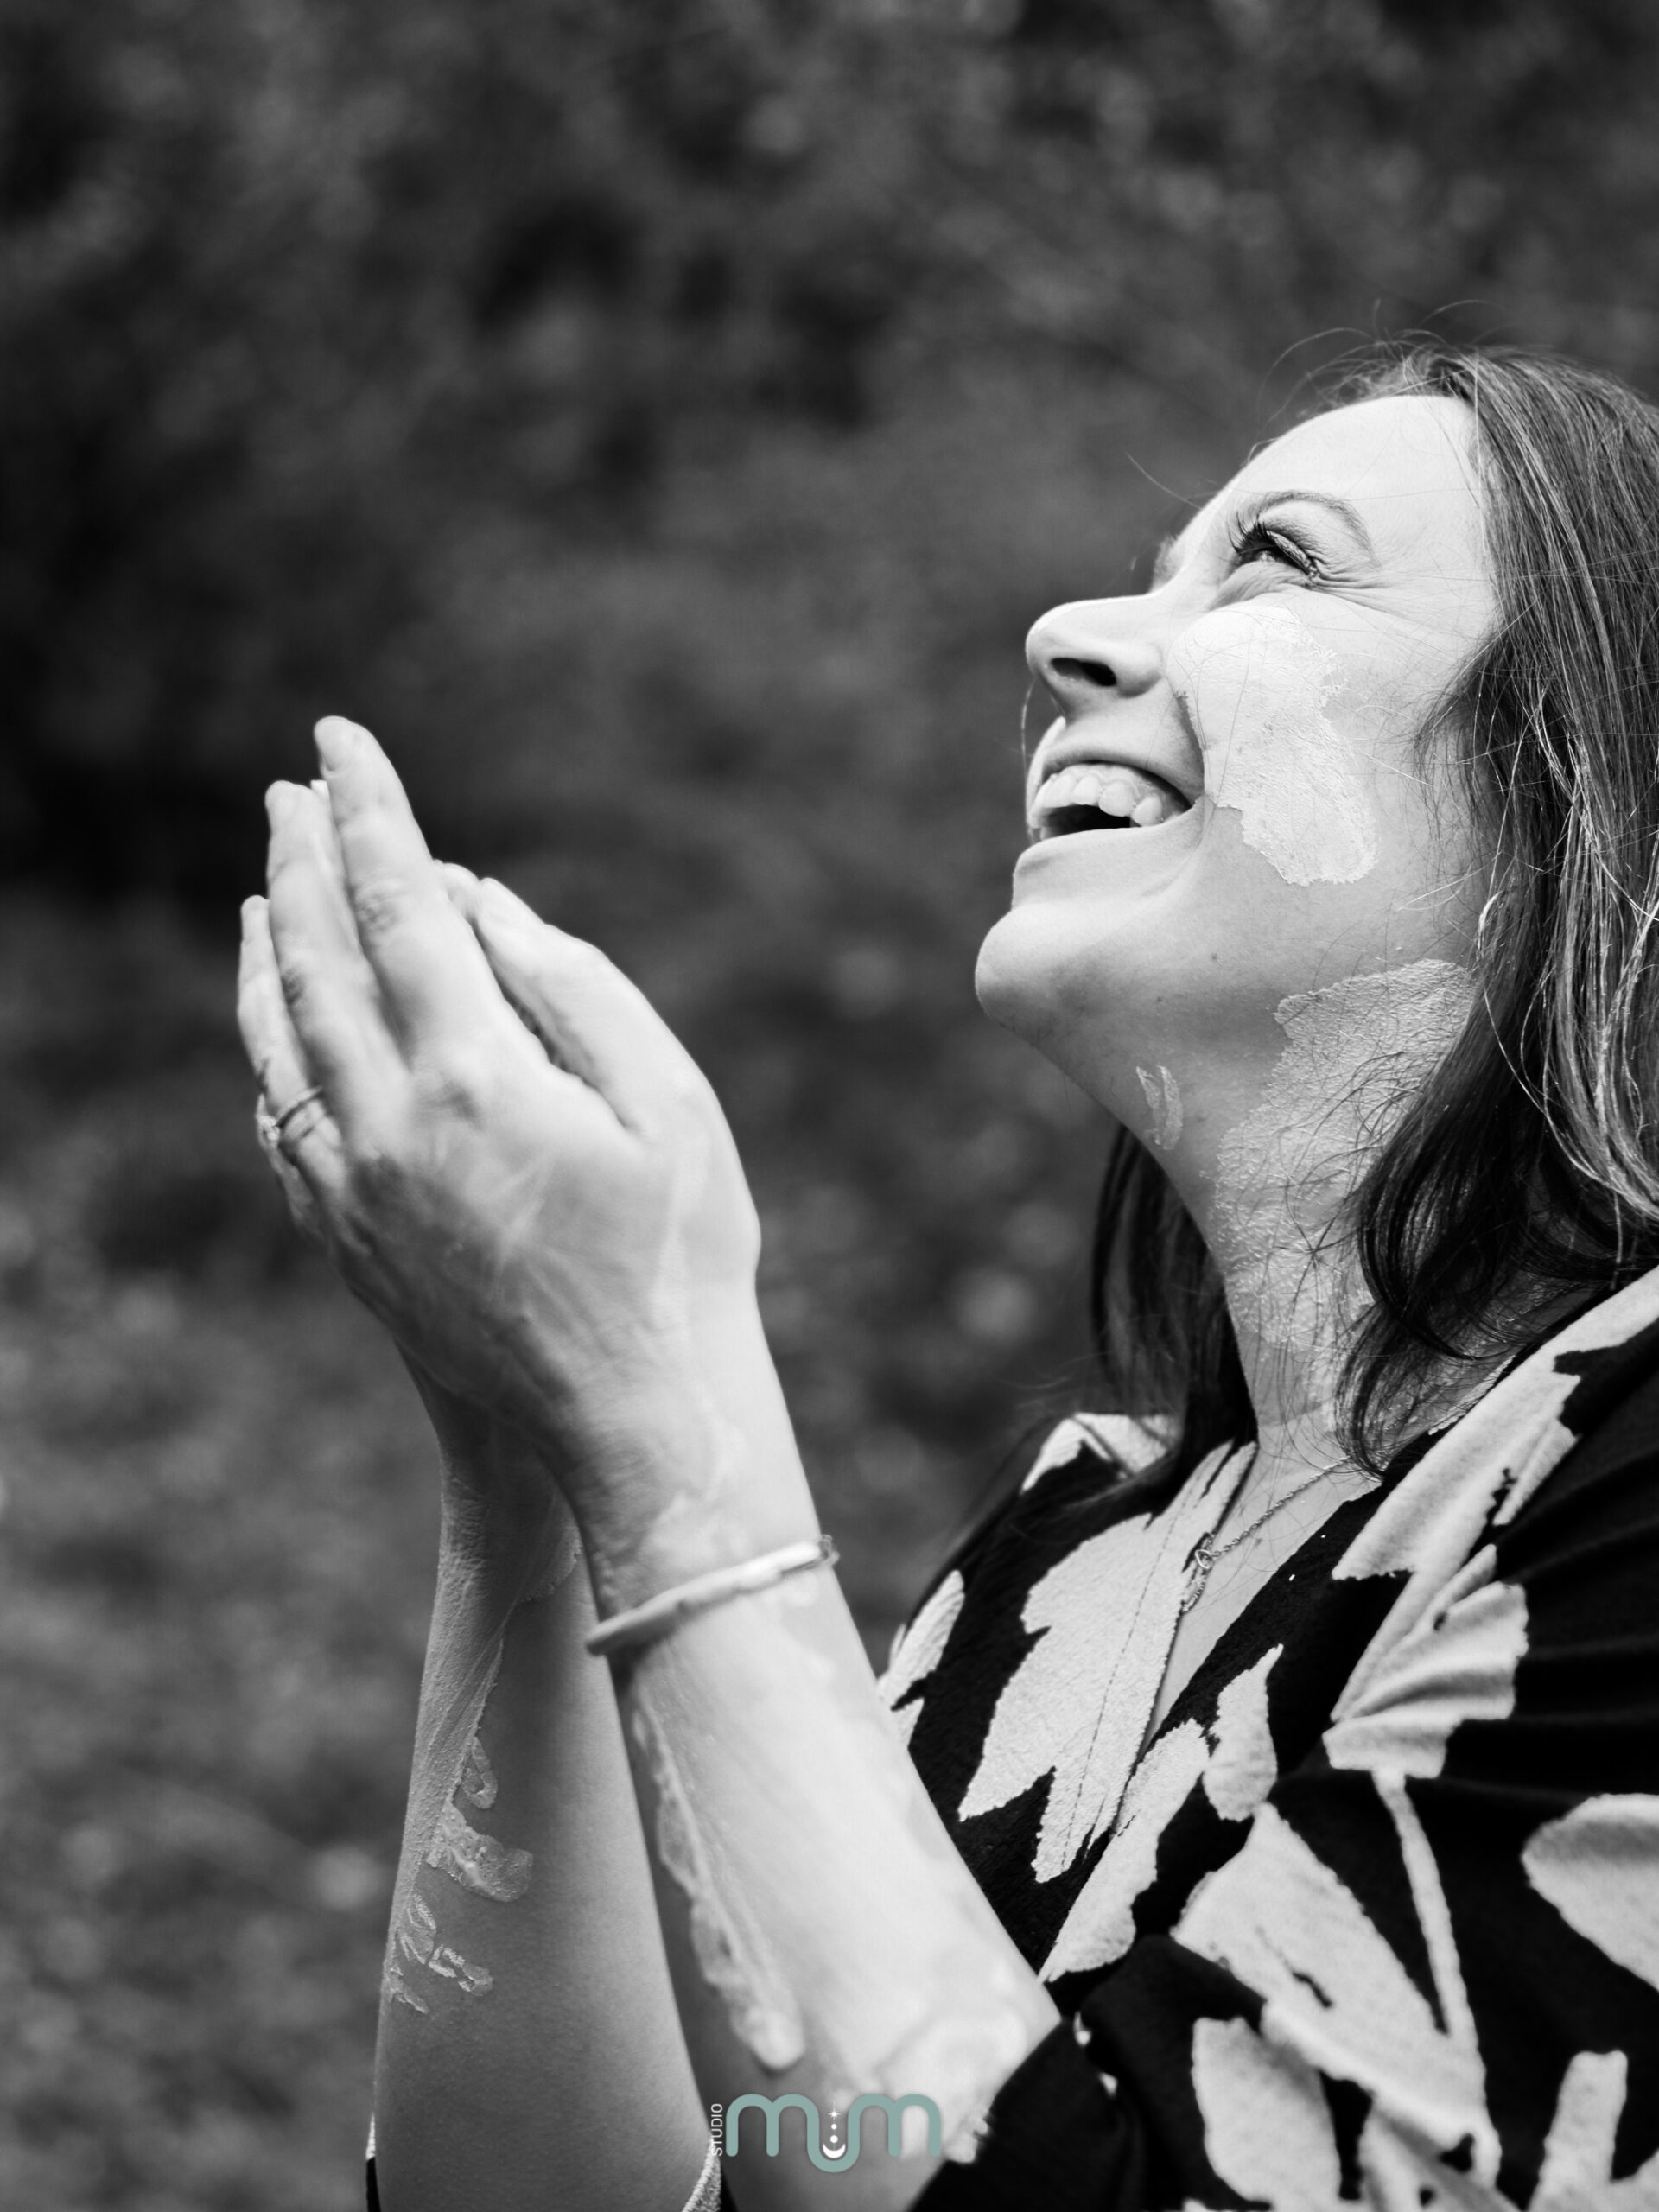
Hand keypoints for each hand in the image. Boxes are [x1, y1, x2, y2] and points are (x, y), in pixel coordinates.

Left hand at [236, 717, 766, 1555]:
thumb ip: (571, 985)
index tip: (342, 737)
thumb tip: (473, 901)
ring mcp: (355, 1190)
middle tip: (289, 787)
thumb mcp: (668, 1102)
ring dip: (270, 949)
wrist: (630, 1417)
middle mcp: (389, 1125)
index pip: (397, 905)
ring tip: (267, 886)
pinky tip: (275, 1025)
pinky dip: (271, 1049)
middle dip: (302, 860)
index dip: (369, 811)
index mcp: (475, 1075)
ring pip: (281, 1040)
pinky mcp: (349, 1241)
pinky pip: (282, 1119)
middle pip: (317, 959)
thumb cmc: (681, 1254)